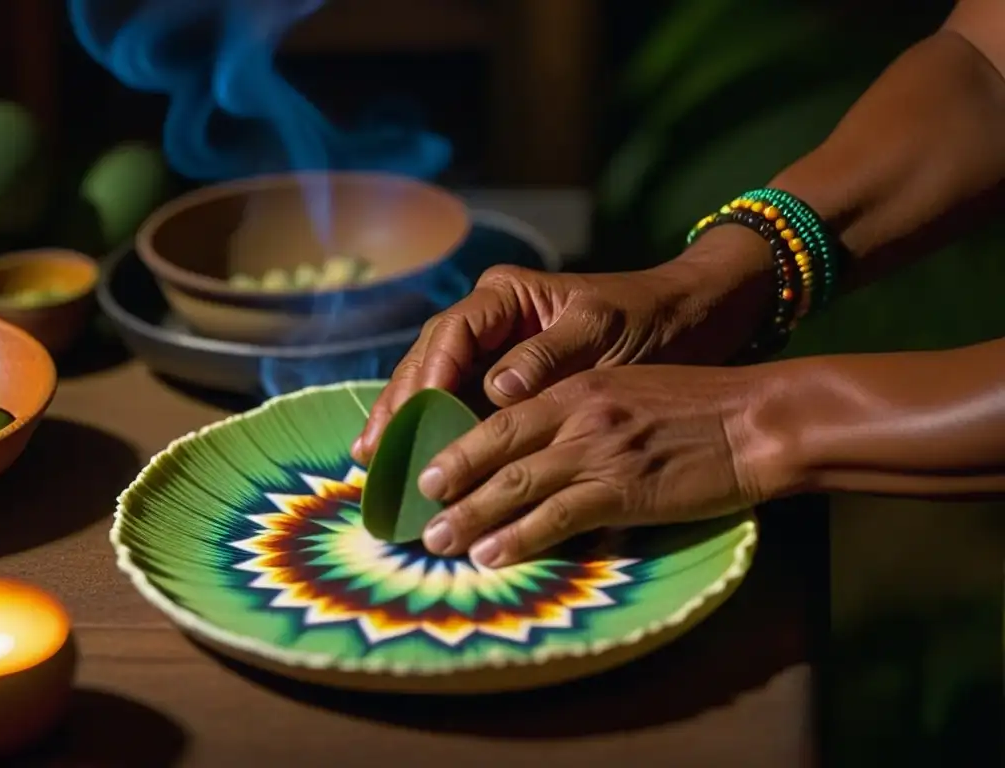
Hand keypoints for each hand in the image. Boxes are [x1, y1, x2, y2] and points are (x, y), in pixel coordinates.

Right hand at [352, 226, 774, 463]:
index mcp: (508, 295)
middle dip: (400, 404)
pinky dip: (443, 430)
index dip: (425, 378)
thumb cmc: (649, 319)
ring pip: (438, 382)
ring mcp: (497, 347)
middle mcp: (493, 318)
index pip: (451, 334)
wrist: (689, 321)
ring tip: (375, 459)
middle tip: (370, 451)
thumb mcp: (603, 332)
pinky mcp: (510, 378)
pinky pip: (464, 402)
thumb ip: (549, 357)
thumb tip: (494, 390)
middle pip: (430, 359)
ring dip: (409, 420)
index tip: (409, 421)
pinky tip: (420, 458)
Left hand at [414, 364, 794, 567]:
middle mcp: (576, 415)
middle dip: (450, 483)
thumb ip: (579, 413)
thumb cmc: (696, 406)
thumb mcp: (626, 391)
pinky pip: (557, 517)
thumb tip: (540, 450)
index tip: (428, 472)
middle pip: (494, 450)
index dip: (458, 447)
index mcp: (576, 389)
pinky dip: (519, 537)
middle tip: (416, 512)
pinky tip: (492, 555)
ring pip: (515, 485)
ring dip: (470, 517)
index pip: (500, 418)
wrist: (754, 422)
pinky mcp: (622, 490)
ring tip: (437, 541)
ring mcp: (597, 452)